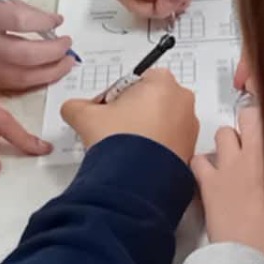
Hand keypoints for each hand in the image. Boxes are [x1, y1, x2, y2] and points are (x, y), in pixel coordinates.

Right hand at [0, 0, 76, 92]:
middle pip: (26, 55)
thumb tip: (49, 24)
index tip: (59, 22)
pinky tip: (44, 74)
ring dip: (49, 72)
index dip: (45, 24)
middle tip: (68, 47)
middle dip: (54, 53)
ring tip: (65, 64)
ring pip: (21, 77)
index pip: (22, 21)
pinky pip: (9, 85)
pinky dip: (31, 81)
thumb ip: (17, 8)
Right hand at [61, 70, 199, 163]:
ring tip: (125, 145)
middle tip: (113, 129)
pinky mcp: (190, 148)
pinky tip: (138, 156)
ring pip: (162, 120)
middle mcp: (182, 100)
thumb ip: (76, 105)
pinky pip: (170, 140)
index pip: (134, 81)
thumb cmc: (119, 140)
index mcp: (162, 82)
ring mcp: (190, 126)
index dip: (114, 97)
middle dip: (132, 112)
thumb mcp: (85, 116)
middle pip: (150, 99)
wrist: (136, 181)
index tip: (104, 112)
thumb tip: (73, 108)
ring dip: (144, 129)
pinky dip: (156, 145)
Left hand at [193, 105, 263, 262]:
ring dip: (229, 142)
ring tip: (235, 160)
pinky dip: (204, 164)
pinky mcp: (208, 182)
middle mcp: (257, 152)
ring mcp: (230, 165)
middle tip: (258, 143)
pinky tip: (212, 176)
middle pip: (250, 115)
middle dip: (253, 123)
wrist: (254, 260)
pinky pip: (199, 159)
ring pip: (223, 132)